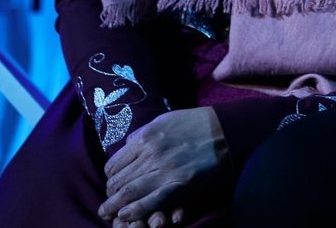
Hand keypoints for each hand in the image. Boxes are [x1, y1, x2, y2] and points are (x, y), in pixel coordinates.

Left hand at [98, 107, 229, 226]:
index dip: (110, 177)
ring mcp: (164, 170)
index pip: (114, 164)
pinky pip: (151, 201)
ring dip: (115, 206)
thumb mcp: (165, 120)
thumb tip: (127, 144)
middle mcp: (151, 154)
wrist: (227, 130)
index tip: (113, 184)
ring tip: (109, 214)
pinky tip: (126, 215)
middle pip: (119, 180)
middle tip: (108, 204)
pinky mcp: (179, 184)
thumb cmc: (197, 124)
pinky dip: (135, 210)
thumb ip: (143, 132)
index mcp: (146, 137)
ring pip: (129, 192)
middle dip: (110, 195)